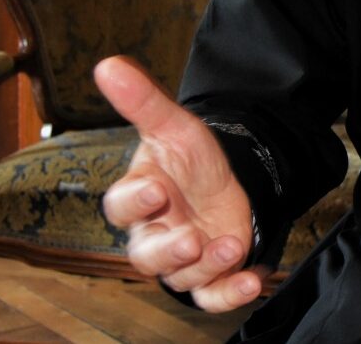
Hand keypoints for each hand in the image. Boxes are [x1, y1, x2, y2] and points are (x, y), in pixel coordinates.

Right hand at [95, 55, 266, 312]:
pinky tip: (252, 281)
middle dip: (168, 250)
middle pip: (146, 256)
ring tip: (229, 245)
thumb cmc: (190, 160)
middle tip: (190, 237)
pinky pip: (211, 297)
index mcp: (139, 198)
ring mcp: (183, 260)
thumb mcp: (174, 127)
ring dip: (205, 267)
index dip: (135, 202)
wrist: (228, 180)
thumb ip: (143, 101)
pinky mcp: (211, 275)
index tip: (156, 189)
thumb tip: (108, 64)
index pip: (122, 207)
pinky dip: (230, 294)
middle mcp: (155, 234)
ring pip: (181, 278)